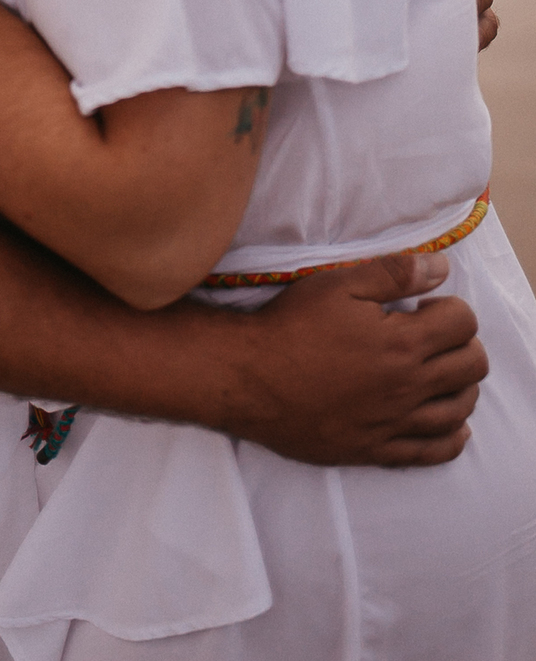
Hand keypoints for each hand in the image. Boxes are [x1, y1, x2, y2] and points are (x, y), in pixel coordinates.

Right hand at [227, 249, 485, 465]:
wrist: (249, 378)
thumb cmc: (291, 325)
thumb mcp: (338, 285)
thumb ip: (393, 273)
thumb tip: (441, 268)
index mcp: (403, 342)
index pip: (463, 324)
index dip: (450, 307)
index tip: (425, 306)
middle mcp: (408, 386)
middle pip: (472, 367)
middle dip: (463, 343)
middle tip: (434, 335)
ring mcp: (395, 423)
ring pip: (460, 410)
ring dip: (462, 386)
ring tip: (441, 371)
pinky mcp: (378, 449)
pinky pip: (434, 452)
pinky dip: (453, 438)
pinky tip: (452, 425)